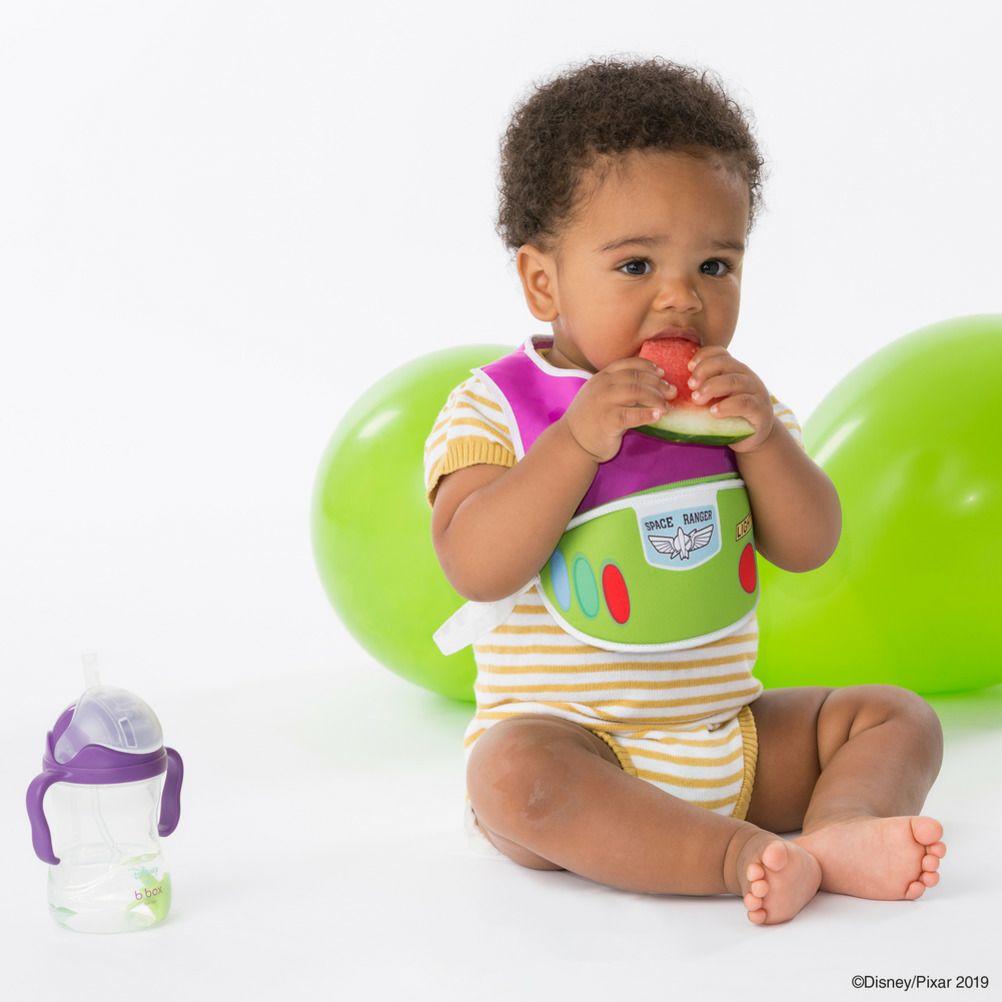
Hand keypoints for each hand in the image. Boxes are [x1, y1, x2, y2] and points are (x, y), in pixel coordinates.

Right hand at [560, 357, 675, 462]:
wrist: (571, 443)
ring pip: (637, 392)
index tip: (661, 373)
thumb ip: (618, 387)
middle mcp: (603, 386)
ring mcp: (604, 402)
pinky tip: (658, 416)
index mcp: (602, 377)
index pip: (629, 364)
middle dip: (658, 383)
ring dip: (656, 398)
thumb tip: (649, 384)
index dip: (648, 366)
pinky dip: (647, 414)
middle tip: (671, 391)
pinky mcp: (608, 421)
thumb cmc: (590, 420)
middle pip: (637, 377)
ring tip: (666, 406)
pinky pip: (632, 415)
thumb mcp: (600, 396)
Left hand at [687, 346, 774, 452]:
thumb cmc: (728, 415)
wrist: (753, 437)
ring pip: (735, 381)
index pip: (720, 353)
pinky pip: (745, 403)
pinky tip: (713, 411)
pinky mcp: (760, 410)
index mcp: (734, 370)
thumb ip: (703, 388)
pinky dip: (727, 406)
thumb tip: (672, 386)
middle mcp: (747, 377)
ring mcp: (756, 392)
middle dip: (705, 371)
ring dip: (712, 387)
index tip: (689, 366)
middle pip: (726, 364)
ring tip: (697, 399)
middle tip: (690, 385)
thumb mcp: (715, 398)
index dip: (704, 356)